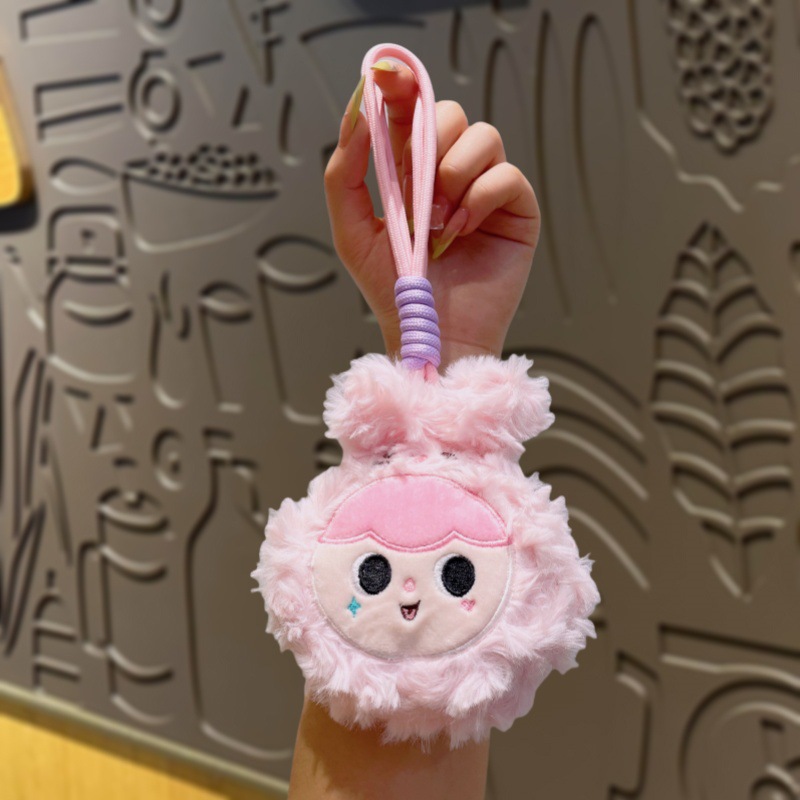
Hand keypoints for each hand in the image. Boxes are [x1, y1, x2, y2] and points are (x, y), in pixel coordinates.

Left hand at [324, 63, 539, 366]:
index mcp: (411, 172)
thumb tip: (360, 113)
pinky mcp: (516, 210)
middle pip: (450, 113)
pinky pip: (507, 174)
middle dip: (428, 143)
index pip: (409, 112)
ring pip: (483, 136)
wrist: (431, 334)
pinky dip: (480, 198)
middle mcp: (450, 173)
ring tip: (440, 221)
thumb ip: (345, 173)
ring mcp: (484, 190)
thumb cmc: (393, 290)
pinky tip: (464, 230)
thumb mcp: (353, 231)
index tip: (386, 77)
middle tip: (415, 193)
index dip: (400, 86)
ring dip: (454, 174)